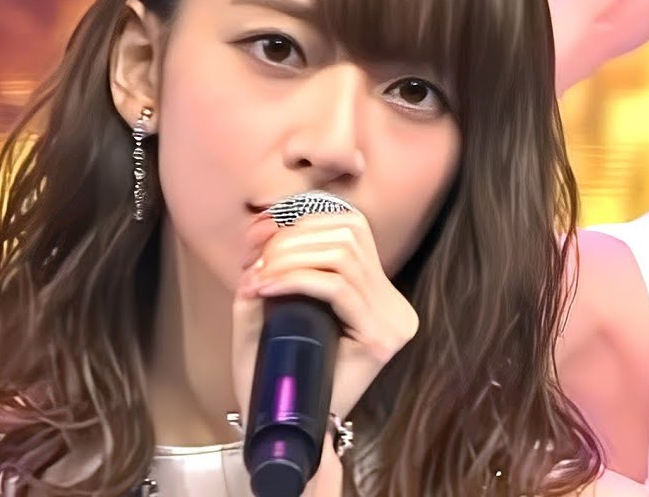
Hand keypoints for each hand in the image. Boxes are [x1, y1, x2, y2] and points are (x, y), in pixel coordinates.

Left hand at [232, 211, 417, 444]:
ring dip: (291, 257)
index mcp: (376, 290)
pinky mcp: (380, 339)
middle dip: (293, 238)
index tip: (261, 237)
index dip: (303, 221)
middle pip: (348, 235)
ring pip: (343, 256)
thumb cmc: (278, 369)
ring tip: (260, 275)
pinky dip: (295, 279)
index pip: (351, 228)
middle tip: (256, 260)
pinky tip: (266, 287)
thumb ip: (272, 263)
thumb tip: (264, 223)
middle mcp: (392, 302)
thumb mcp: (272, 304)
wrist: (286, 427)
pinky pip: (337, 288)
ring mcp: (393, 320)